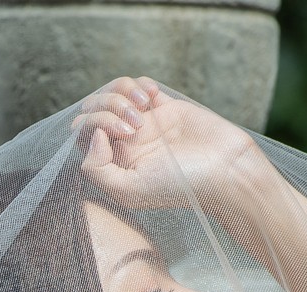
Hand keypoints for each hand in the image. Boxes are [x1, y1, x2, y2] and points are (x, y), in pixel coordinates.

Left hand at [73, 77, 264, 210]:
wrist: (225, 171)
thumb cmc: (179, 187)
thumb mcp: (128, 192)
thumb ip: (96, 170)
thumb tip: (93, 136)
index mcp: (111, 163)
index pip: (82, 134)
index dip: (94, 124)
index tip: (121, 134)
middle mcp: (124, 143)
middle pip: (94, 109)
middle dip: (108, 105)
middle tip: (135, 123)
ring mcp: (144, 124)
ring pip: (114, 94)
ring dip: (122, 91)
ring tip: (143, 105)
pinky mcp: (165, 108)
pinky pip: (141, 86)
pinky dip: (141, 84)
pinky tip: (152, 96)